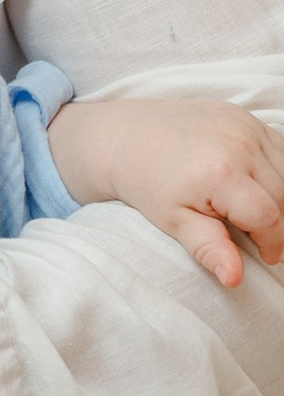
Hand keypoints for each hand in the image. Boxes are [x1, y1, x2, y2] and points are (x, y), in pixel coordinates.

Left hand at [47, 95, 283, 289]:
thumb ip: (209, 248)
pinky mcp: (245, 116)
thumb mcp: (173, 221)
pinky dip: (277, 170)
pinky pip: (279, 148)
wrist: (126, 136)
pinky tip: (256, 185)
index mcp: (221, 174)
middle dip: (277, 223)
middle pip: (283, 196)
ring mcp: (244, 126)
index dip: (272, 243)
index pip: (269, 218)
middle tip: (259, 237)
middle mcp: (239, 144)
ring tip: (255, 213)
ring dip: (280, 197)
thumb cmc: (148, 183)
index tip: (265, 255)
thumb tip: (234, 279)